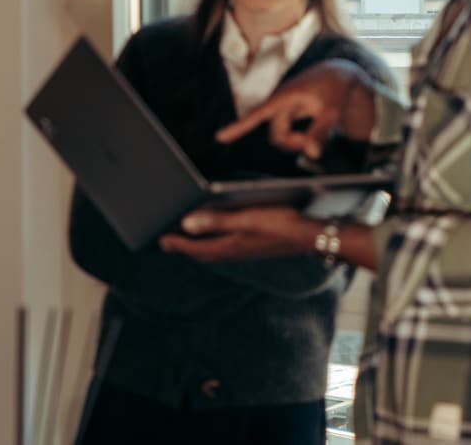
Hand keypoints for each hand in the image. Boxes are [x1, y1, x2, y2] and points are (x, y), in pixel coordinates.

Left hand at [158, 206, 317, 261]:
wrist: (311, 236)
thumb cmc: (282, 224)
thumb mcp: (247, 218)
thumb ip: (217, 220)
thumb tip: (186, 223)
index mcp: (230, 246)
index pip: (194, 247)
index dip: (175, 243)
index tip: (159, 239)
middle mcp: (235, 252)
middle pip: (201, 252)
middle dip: (183, 247)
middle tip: (167, 241)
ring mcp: (245, 252)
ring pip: (213, 251)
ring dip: (197, 246)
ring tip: (186, 239)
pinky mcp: (254, 248)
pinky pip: (225, 249)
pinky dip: (213, 244)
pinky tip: (217, 238)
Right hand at [215, 60, 375, 158]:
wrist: (339, 75)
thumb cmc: (335, 89)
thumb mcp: (332, 111)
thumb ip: (321, 132)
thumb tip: (312, 153)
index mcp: (285, 97)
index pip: (258, 114)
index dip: (239, 127)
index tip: (219, 137)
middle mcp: (280, 104)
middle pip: (277, 135)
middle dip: (294, 143)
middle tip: (316, 142)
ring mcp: (284, 110)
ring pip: (282, 136)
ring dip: (297, 141)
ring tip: (318, 135)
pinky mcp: (290, 115)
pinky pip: (287, 133)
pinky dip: (299, 140)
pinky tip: (307, 141)